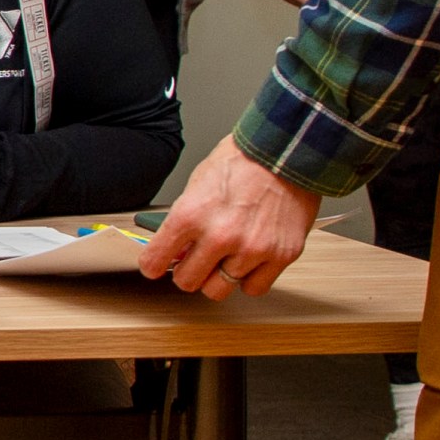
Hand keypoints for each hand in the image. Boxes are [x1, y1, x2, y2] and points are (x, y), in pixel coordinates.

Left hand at [135, 138, 319, 299]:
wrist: (286, 150)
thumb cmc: (242, 161)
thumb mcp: (197, 184)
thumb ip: (185, 221)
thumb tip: (176, 249)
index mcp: (191, 215)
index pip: (155, 261)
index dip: (153, 265)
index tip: (156, 266)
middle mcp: (220, 236)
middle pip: (187, 282)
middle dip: (187, 272)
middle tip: (194, 261)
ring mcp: (252, 249)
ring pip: (219, 289)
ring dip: (218, 276)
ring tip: (225, 256)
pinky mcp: (280, 255)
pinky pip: (254, 288)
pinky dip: (249, 279)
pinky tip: (248, 261)